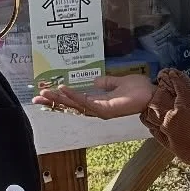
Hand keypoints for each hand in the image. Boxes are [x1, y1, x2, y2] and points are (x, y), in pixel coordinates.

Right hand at [33, 75, 156, 119]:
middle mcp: (96, 108)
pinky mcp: (105, 109)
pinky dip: (74, 96)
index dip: (60, 98)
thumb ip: (106, 82)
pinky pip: (86, 102)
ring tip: (46, 92)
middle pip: (70, 106)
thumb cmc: (139, 89)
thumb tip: (95, 80)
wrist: (152, 94)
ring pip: (75, 105)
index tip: (46, 93)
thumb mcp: (119, 81)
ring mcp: (100, 110)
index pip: (74, 101)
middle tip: (37, 97)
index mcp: (98, 102)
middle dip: (53, 101)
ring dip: (60, 98)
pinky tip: (64, 90)